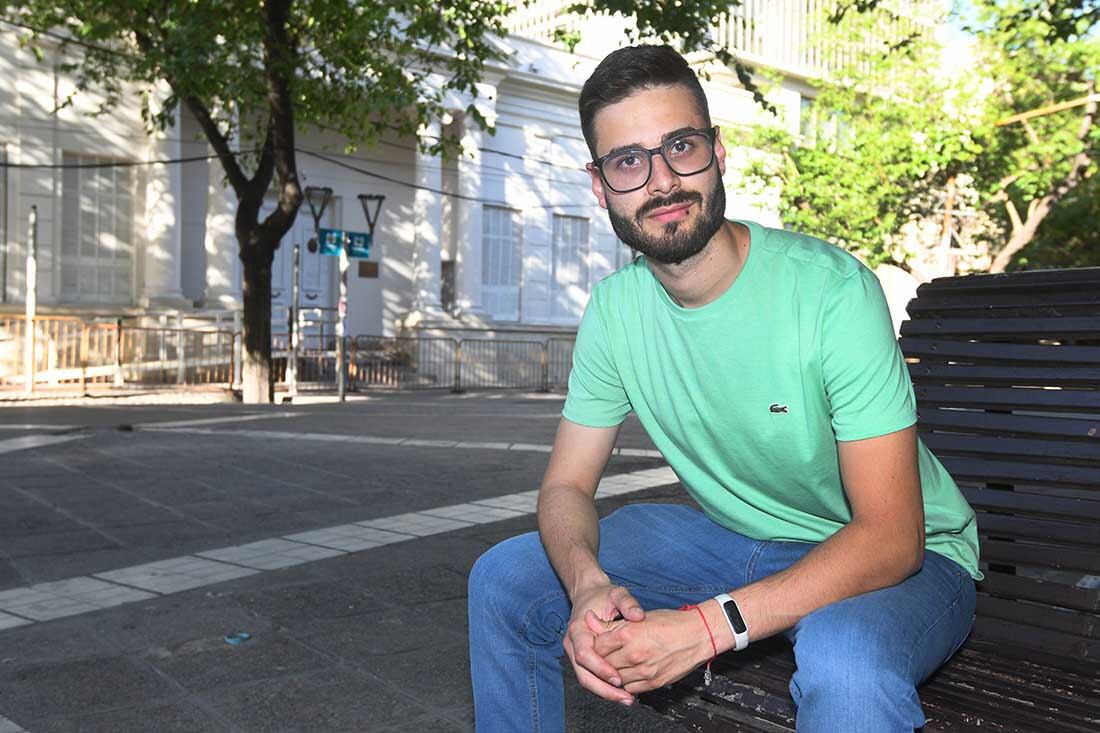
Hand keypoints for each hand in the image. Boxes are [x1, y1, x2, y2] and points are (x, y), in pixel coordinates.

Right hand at [562, 584, 644, 704]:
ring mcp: (575, 653)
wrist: (589, 595)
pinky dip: (604, 687)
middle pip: (583, 674)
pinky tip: (622, 693)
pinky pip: (591, 678)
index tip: (618, 678)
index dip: (601, 668)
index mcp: (577, 629)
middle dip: (604, 689)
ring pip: (586, 680)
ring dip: (605, 692)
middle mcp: (572, 644)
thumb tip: (638, 616)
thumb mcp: (617, 594)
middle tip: (625, 698)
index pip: (584, 655)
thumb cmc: (604, 595)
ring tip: (627, 699)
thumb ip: (627, 603)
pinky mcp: (582, 660)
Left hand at [592, 608, 714, 694]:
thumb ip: (612, 623)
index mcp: (628, 633)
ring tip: (614, 665)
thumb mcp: (638, 617)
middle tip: (602, 655)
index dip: (593, 645)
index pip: (597, 646)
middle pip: (604, 664)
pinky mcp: (653, 682)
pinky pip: (630, 688)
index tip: (596, 643)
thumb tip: (590, 619)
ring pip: (615, 678)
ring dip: (611, 674)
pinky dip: (624, 683)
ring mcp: (644, 670)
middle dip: (600, 661)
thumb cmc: (671, 623)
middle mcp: (634, 654)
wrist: (698, 635)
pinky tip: (626, 674)